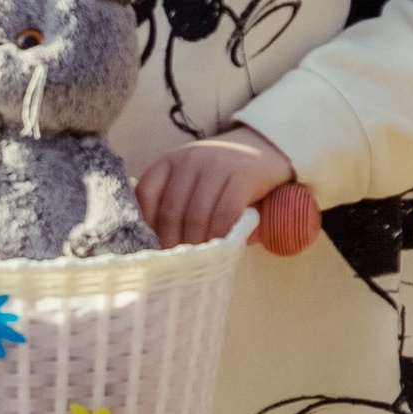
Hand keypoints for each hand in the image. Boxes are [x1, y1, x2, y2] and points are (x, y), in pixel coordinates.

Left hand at [132, 126, 292, 247]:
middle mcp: (190, 159)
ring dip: (196, 244)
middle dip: (172, 243)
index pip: (146, 193)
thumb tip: (158, 243)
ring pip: (197, 215)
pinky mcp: (243, 175)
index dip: (147, 225)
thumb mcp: (193, 178)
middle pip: (171, 211)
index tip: (154, 248)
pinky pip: (225, 213)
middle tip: (177, 265)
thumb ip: (174, 200)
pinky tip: (220, 248)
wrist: (266, 148)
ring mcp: (217, 165)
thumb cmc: (224, 174)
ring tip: (199, 261)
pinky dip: (220, 235)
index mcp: (171, 161)